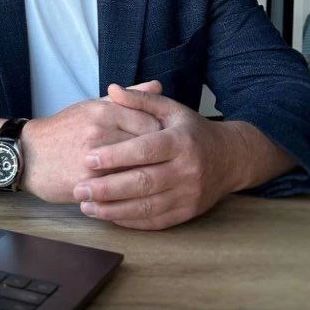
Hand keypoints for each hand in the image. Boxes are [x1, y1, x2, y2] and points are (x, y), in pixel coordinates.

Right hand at [20, 81, 162, 201]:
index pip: (151, 121)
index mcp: (104, 110)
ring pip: (137, 169)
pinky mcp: (88, 184)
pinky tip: (139, 193)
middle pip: (148, 146)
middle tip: (166, 162)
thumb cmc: (64, 129)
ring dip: (150, 175)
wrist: (29, 155)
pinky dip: (133, 192)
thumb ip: (127, 98)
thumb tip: (157, 87)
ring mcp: (95, 159)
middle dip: (161, 156)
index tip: (168, 142)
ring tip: (155, 178)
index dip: (164, 134)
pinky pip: (121, 190)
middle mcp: (101, 132)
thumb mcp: (93, 106)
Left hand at [72, 84, 247, 229]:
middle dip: (107, 188)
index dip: (115, 155)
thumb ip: (140, 99)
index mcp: (181, 141)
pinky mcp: (188, 213)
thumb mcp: (171, 109)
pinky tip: (108, 215)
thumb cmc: (192, 130)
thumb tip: (112, 88)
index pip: (144, 150)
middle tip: (79, 188)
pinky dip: (130, 221)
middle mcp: (187, 170)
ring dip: (113, 209)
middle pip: (143, 182)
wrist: (230, 159)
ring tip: (86, 206)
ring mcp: (188, 195)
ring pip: (147, 206)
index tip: (88, 158)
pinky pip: (155, 221)